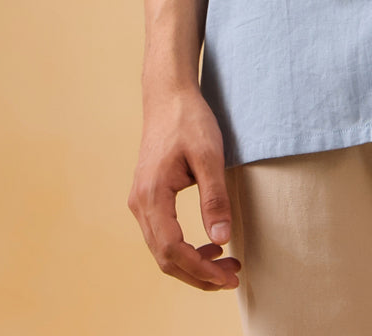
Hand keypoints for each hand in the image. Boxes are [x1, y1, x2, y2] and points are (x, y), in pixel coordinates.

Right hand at [127, 86, 241, 291]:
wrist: (168, 96)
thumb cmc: (188, 120)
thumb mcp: (209, 155)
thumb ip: (215, 198)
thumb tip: (222, 239)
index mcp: (152, 195)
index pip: (172, 249)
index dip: (201, 270)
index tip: (228, 276)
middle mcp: (140, 203)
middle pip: (164, 258)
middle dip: (199, 274)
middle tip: (232, 276)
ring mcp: (140, 201)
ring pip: (162, 250)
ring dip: (192, 264)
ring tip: (226, 263)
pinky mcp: (148, 197)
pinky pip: (162, 235)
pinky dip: (184, 249)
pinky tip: (209, 244)